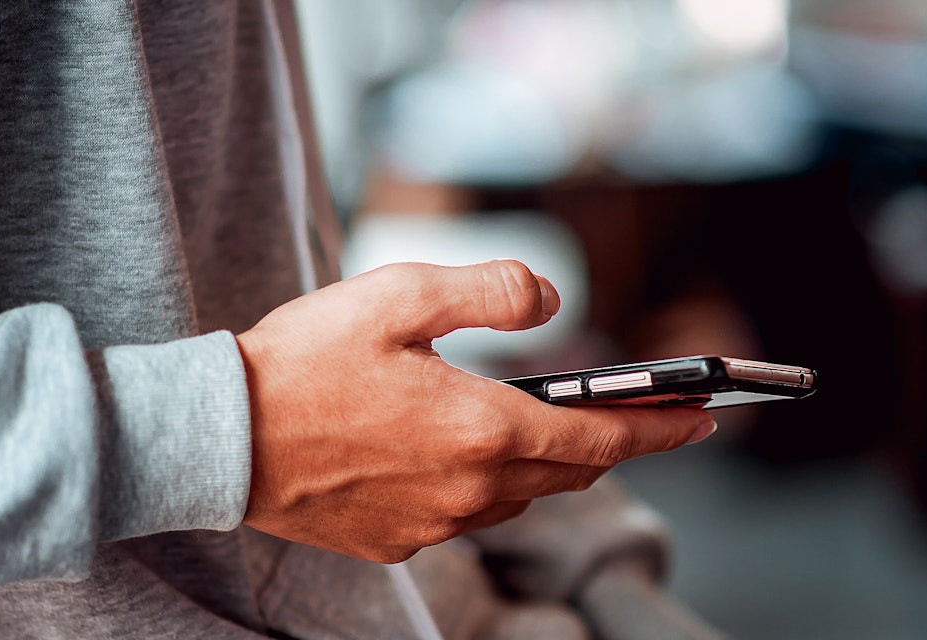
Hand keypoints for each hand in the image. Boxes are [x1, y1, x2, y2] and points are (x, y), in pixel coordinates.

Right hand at [236, 260, 716, 563]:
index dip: (661, 427)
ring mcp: (433, 524)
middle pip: (571, 472)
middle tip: (649, 418)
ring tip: (555, 427)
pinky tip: (462, 453)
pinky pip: (466, 515)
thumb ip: (491, 290)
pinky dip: (487, 484)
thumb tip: (552, 299)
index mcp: (482, 429)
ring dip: (549, 464)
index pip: (602, 436)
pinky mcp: (397, 541)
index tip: (705, 417)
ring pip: (521, 498)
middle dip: (615, 443)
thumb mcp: (400, 294)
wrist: (221, 438)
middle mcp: (470, 490)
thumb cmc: (303, 361)